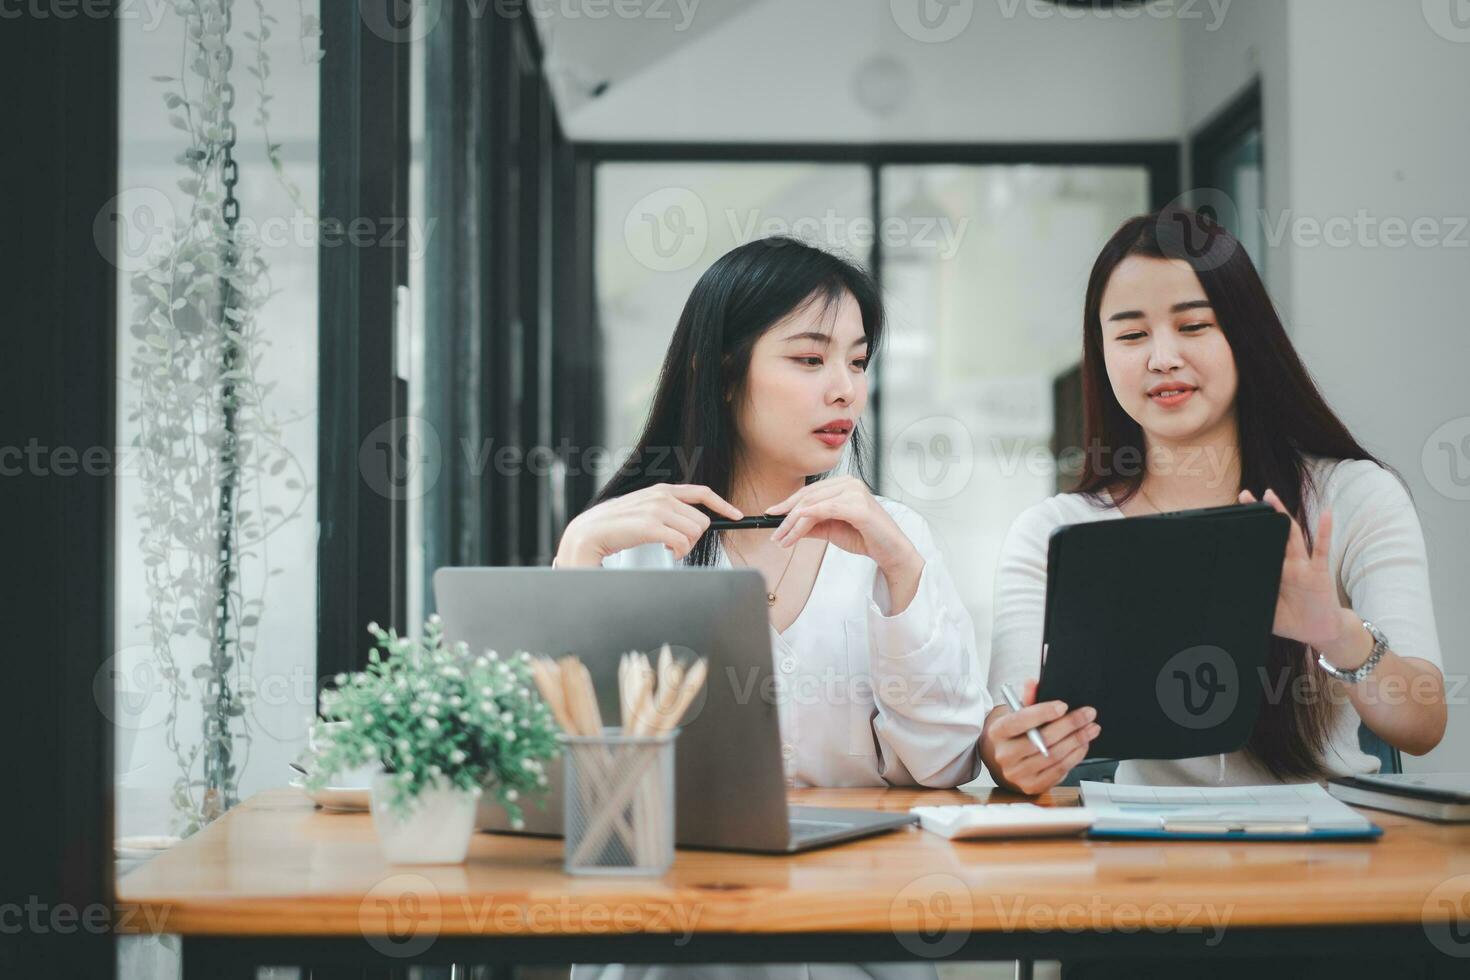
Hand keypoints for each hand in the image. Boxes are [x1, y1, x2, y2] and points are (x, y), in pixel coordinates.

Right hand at [555, 484, 741, 565]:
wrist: (589, 534)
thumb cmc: (616, 528)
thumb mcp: (645, 512)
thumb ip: (666, 512)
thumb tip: (692, 524)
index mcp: (661, 491)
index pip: (701, 492)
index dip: (722, 504)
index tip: (737, 515)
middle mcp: (661, 496)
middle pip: (701, 520)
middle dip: (694, 538)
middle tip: (678, 546)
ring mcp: (656, 509)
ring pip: (694, 531)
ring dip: (686, 546)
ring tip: (669, 549)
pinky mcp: (650, 525)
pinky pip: (682, 542)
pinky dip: (679, 552)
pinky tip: (668, 553)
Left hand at [767, 476, 920, 576]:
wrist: (890, 551)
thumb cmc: (865, 537)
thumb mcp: (831, 529)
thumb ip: (812, 525)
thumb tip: (789, 526)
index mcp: (843, 484)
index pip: (809, 492)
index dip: (788, 503)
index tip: (771, 515)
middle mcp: (849, 483)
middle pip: (808, 497)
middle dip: (787, 517)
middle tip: (775, 533)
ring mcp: (855, 492)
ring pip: (814, 504)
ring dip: (794, 523)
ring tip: (783, 539)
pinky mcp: (859, 506)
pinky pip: (827, 509)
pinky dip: (809, 516)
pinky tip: (797, 526)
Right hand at [979, 679, 1099, 794]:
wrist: (1003, 761)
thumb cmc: (1013, 734)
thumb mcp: (1015, 714)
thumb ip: (1026, 698)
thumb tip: (1033, 683)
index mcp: (997, 732)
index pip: (1020, 721)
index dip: (1043, 713)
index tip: (1063, 706)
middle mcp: (1004, 755)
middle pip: (1042, 739)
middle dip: (1070, 725)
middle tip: (1088, 714)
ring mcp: (1017, 774)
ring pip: (1054, 756)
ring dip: (1077, 741)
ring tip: (1091, 728)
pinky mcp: (1031, 786)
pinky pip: (1059, 770)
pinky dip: (1075, 756)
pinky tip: (1083, 745)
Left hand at [1238, 489, 1350, 651]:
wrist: (1320, 631)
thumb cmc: (1293, 620)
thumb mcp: (1265, 611)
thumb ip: (1251, 602)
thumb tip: (1225, 600)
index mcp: (1273, 571)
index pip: (1257, 546)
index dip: (1246, 532)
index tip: (1229, 517)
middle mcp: (1287, 563)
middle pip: (1271, 533)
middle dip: (1260, 514)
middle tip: (1243, 495)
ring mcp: (1302, 565)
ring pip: (1291, 535)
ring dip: (1282, 513)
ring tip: (1270, 495)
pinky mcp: (1319, 572)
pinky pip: (1321, 549)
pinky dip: (1324, 531)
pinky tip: (1326, 514)